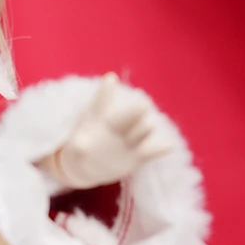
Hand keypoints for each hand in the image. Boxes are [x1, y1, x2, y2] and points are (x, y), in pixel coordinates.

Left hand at [37, 73, 172, 188]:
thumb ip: (78, 145)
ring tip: (147, 126)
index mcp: (101, 116)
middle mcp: (119, 124)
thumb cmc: (80, 149)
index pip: (103, 101)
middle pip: (128, 115)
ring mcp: (131, 138)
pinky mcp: (139, 154)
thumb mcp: (75, 147)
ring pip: (141, 130)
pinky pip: (152, 150)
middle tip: (142, 106)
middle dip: (134, 111)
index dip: (107, 90)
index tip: (110, 78)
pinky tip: (168, 146)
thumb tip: (80, 143)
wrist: (89, 166)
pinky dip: (160, 148)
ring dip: (144, 128)